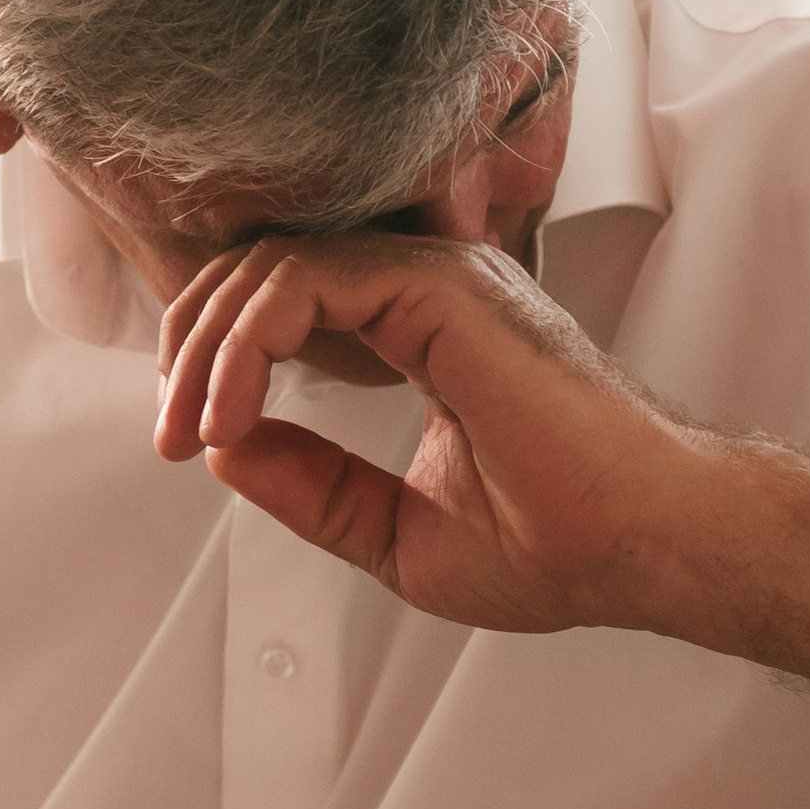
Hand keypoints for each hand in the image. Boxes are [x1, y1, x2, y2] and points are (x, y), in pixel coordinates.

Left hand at [155, 231, 714, 634]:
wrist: (640, 544)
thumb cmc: (560, 542)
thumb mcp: (395, 531)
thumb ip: (313, 486)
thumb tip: (221, 444)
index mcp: (422, 327)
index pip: (284, 300)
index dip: (215, 361)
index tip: (186, 444)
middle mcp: (426, 286)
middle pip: (260, 269)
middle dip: (190, 349)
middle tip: (169, 436)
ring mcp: (436, 277)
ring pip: (271, 264)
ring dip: (208, 349)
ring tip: (194, 429)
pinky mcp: (441, 286)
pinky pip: (302, 278)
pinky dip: (247, 342)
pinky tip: (235, 409)